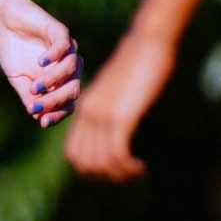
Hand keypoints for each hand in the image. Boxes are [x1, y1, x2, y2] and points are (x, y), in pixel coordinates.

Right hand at [0, 0, 80, 126]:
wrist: (6, 20)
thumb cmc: (13, 49)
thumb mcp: (18, 78)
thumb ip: (28, 95)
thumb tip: (37, 117)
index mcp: (61, 79)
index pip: (69, 101)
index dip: (58, 113)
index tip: (42, 122)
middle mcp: (69, 65)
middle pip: (74, 88)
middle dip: (55, 100)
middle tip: (35, 105)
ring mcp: (67, 48)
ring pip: (71, 69)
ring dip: (52, 81)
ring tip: (33, 86)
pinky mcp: (59, 31)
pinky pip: (64, 46)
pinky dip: (55, 56)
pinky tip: (40, 62)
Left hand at [64, 25, 176, 180]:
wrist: (147, 44)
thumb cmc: (139, 64)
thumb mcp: (118, 90)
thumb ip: (112, 107)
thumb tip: (117, 121)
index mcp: (85, 109)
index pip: (74, 152)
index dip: (90, 169)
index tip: (113, 171)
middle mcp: (88, 114)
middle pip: (83, 162)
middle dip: (103, 176)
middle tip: (126, 176)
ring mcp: (103, 115)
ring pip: (100, 162)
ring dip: (119, 174)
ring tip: (136, 173)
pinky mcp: (121, 116)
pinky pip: (117, 155)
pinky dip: (127, 167)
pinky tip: (141, 167)